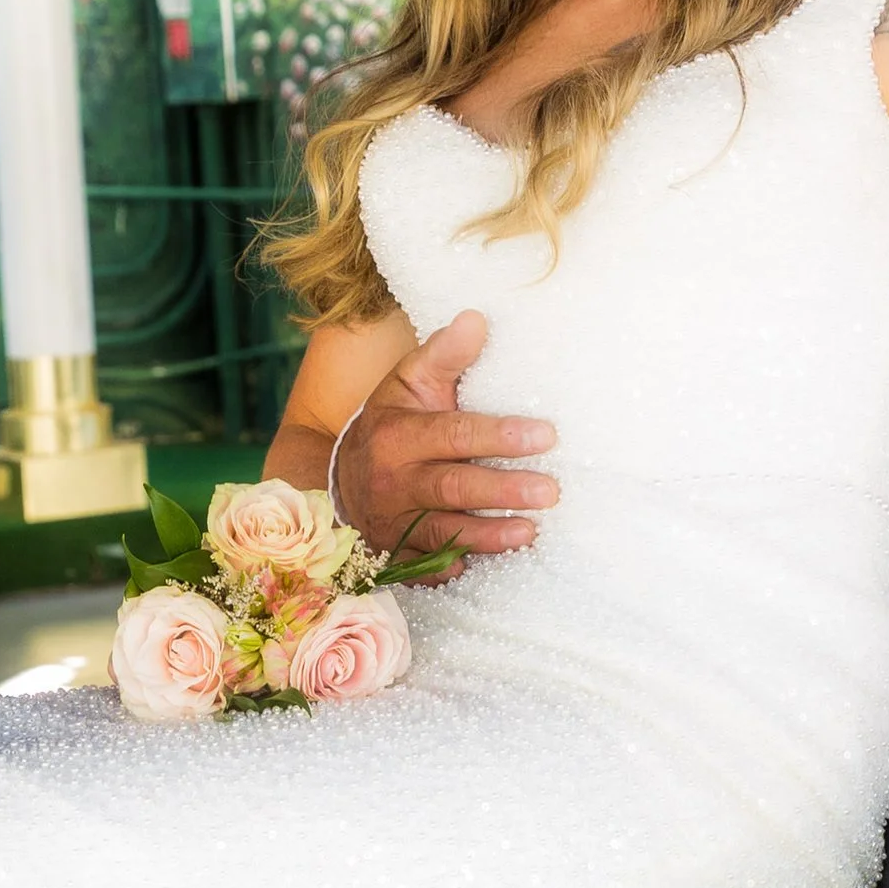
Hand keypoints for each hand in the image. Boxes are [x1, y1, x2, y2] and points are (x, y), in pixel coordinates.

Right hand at [333, 313, 556, 574]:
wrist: (338, 478)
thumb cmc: (391, 421)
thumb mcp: (407, 381)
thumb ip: (444, 354)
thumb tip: (477, 319)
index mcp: (398, 434)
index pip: (454, 433)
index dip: (499, 435)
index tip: (546, 436)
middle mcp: (393, 479)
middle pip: (452, 486)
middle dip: (502, 489)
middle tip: (550, 491)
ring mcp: (393, 521)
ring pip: (443, 532)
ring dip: (488, 535)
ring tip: (531, 532)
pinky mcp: (396, 553)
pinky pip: (425, 566)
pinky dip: (452, 568)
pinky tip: (484, 568)